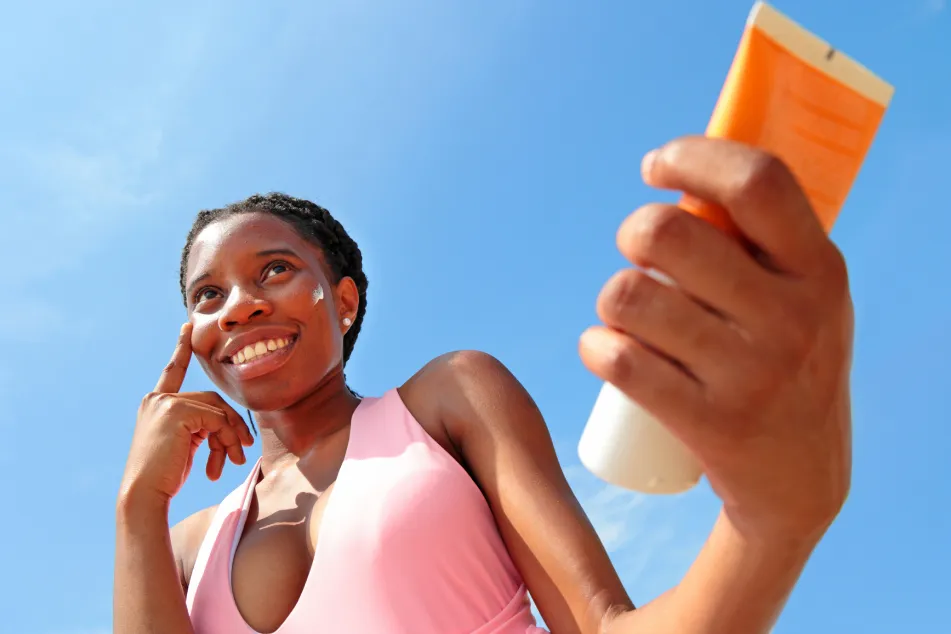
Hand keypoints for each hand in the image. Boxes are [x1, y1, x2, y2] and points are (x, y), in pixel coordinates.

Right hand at [119, 323, 254, 504]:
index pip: (174, 371)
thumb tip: (228, 425)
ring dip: (231, 437)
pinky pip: (217, 420)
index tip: (187, 326)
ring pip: (218, 411)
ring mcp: (165, 403)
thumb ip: (200, 426)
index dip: (181, 348)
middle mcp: (157, 399)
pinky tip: (218, 465)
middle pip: (213, 400)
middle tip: (243, 451)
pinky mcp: (176, 412)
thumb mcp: (185, 445)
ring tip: (235, 461)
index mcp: (156, 404)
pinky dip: (225, 441)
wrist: (144, 495)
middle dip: (232, 425)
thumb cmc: (164, 477)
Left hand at [580, 136, 852, 542]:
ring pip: (630, 296)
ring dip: (611, 297)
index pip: (757, 182)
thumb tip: (683, 170)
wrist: (799, 479)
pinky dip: (594, 347)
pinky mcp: (710, 424)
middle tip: (636, 253)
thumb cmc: (786, 361)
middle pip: (667, 233)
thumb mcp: (804, 295)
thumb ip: (763, 238)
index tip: (655, 166)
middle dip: (633, 232)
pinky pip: (619, 360)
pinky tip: (602, 348)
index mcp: (819, 270)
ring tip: (626, 313)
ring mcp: (751, 374)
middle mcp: (792, 318)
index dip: (693, 157)